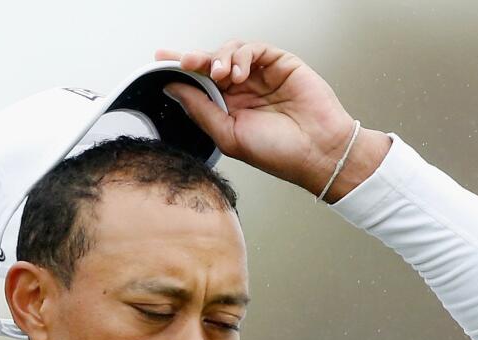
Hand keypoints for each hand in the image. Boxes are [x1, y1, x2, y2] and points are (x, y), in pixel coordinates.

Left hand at [155, 40, 390, 202]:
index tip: (160, 59)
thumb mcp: (228, 135)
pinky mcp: (281, 64)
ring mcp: (262, 75)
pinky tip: (238, 72)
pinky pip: (255, 48)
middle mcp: (243, 90)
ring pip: (231, 52)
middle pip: (211, 63)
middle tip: (186, 61)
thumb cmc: (279, 153)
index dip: (180, 69)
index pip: (199, 83)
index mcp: (229, 108)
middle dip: (196, 60)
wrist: (317, 153)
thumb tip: (173, 88)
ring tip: (220, 74)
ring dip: (220, 58)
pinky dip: (242, 55)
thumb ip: (200, 109)